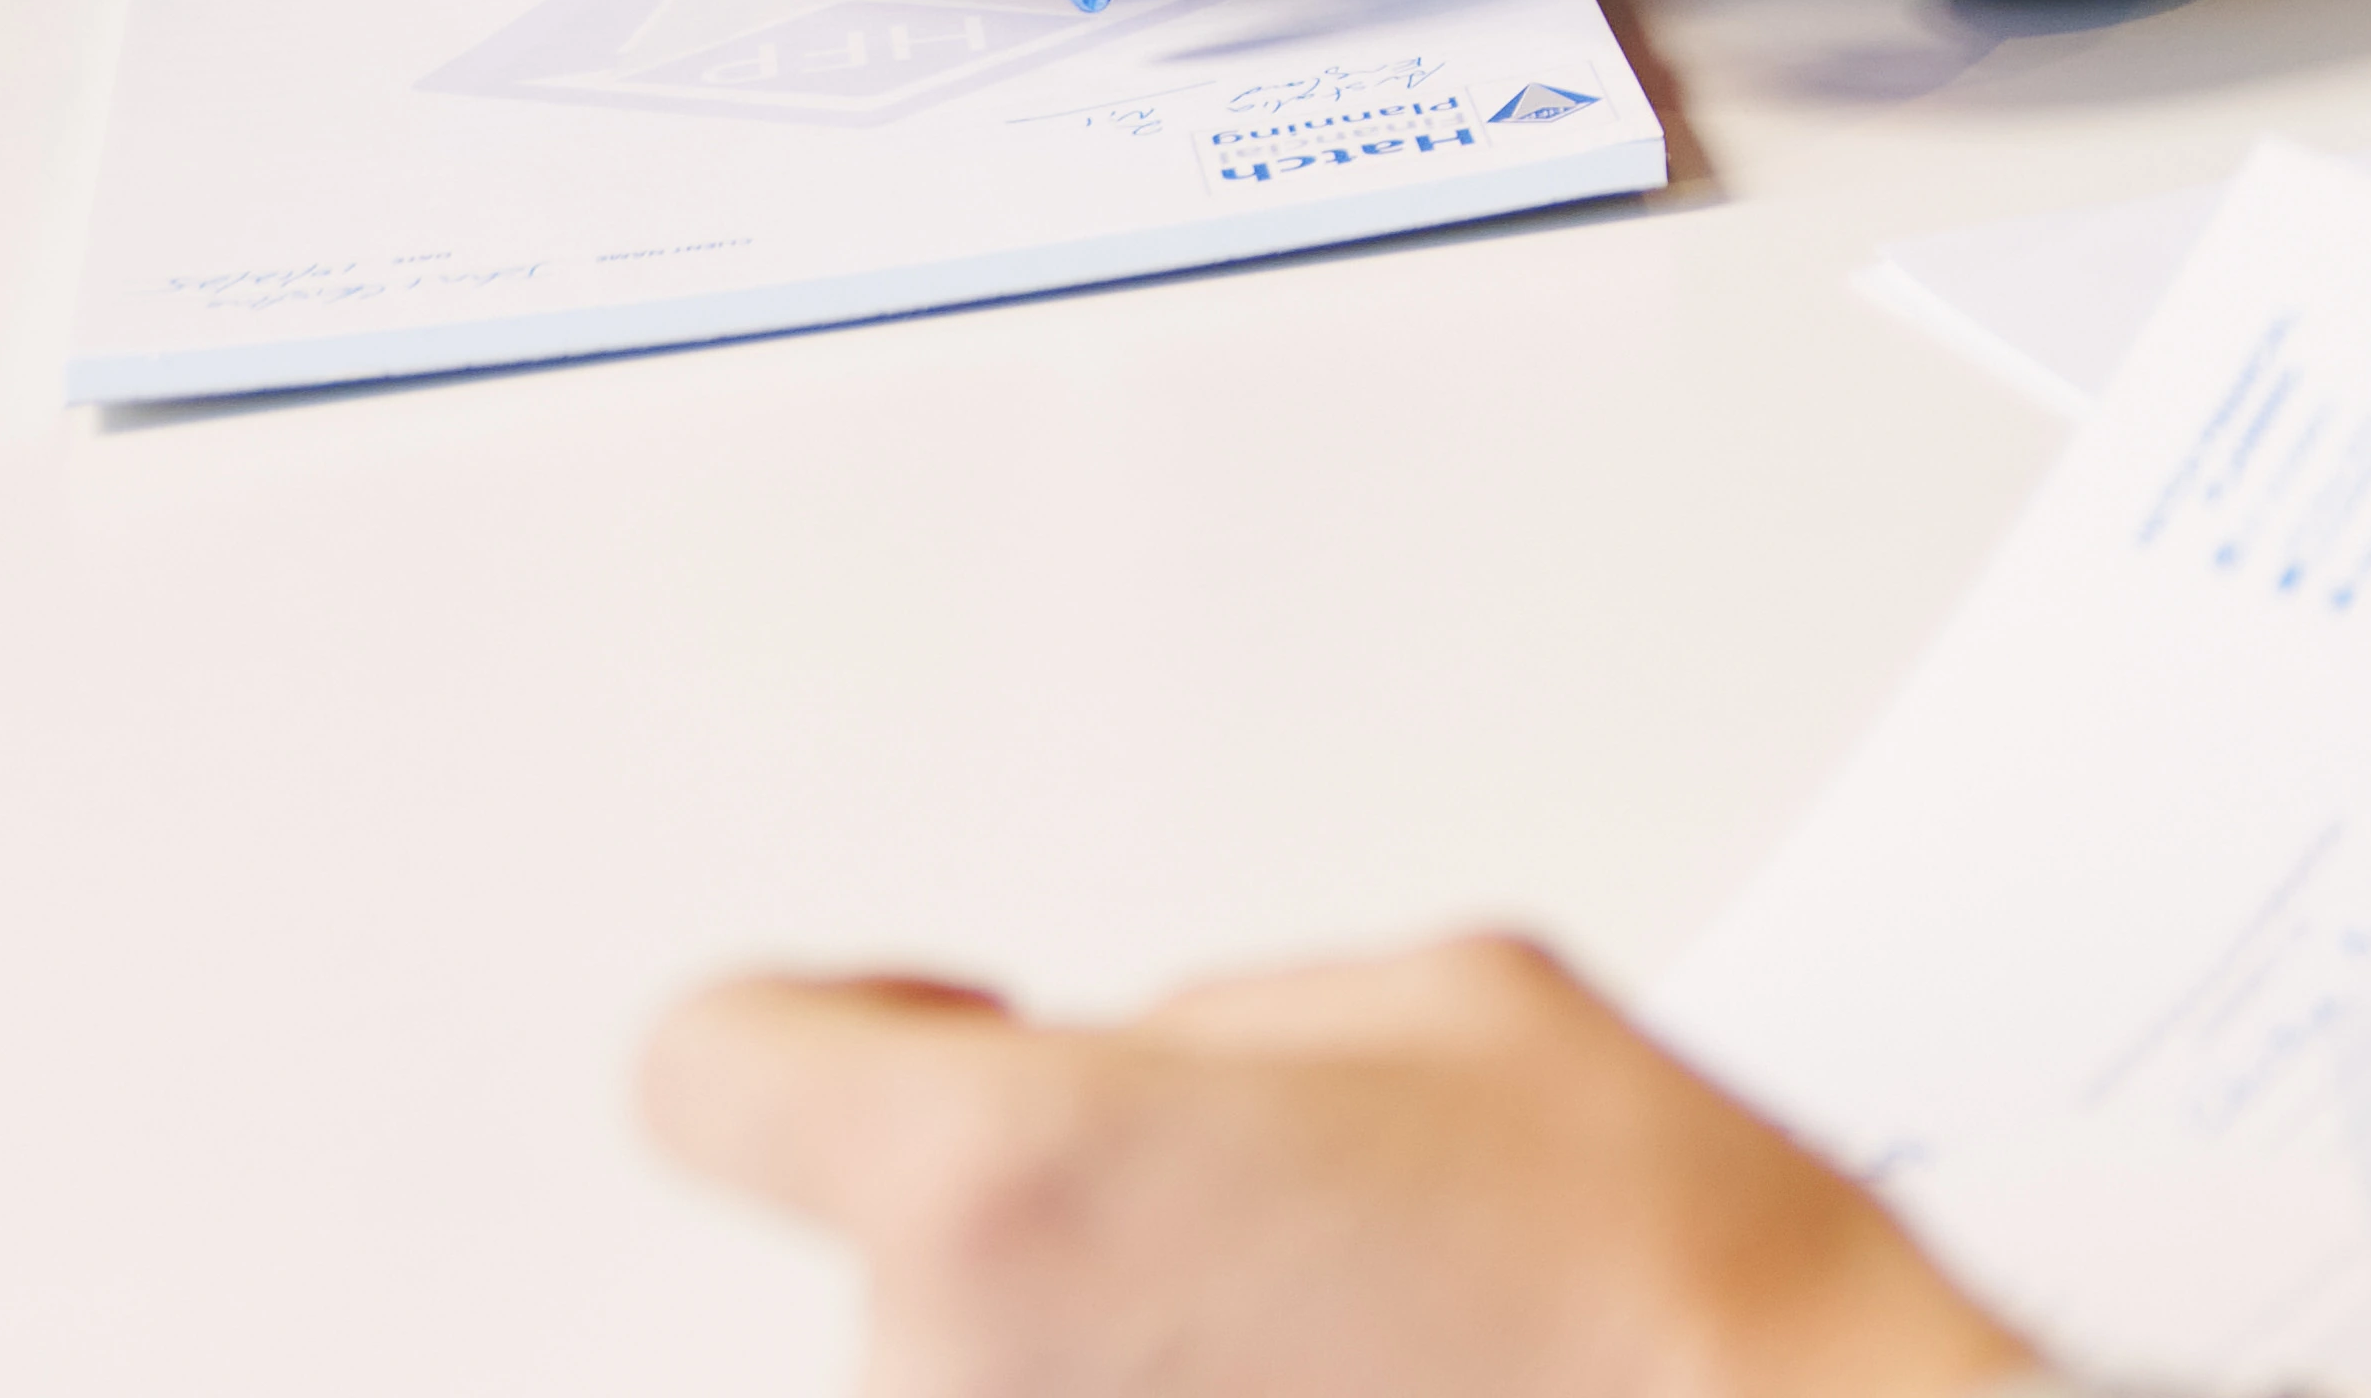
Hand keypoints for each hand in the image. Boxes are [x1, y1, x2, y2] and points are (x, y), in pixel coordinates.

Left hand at [639, 933, 2030, 1397]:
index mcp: (1008, 1181)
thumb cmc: (1656, 1307)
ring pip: (1018, 1381)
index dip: (822, 1034)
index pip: (714, 1074)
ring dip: (1145, 1364)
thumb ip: (1221, 1030)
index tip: (915, 1035)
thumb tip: (1142, 1088)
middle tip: (1308, 1254)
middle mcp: (953, 1387)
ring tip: (1375, 1368)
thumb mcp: (1454, 1009)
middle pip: (926, 1255)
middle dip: (1085, 1230)